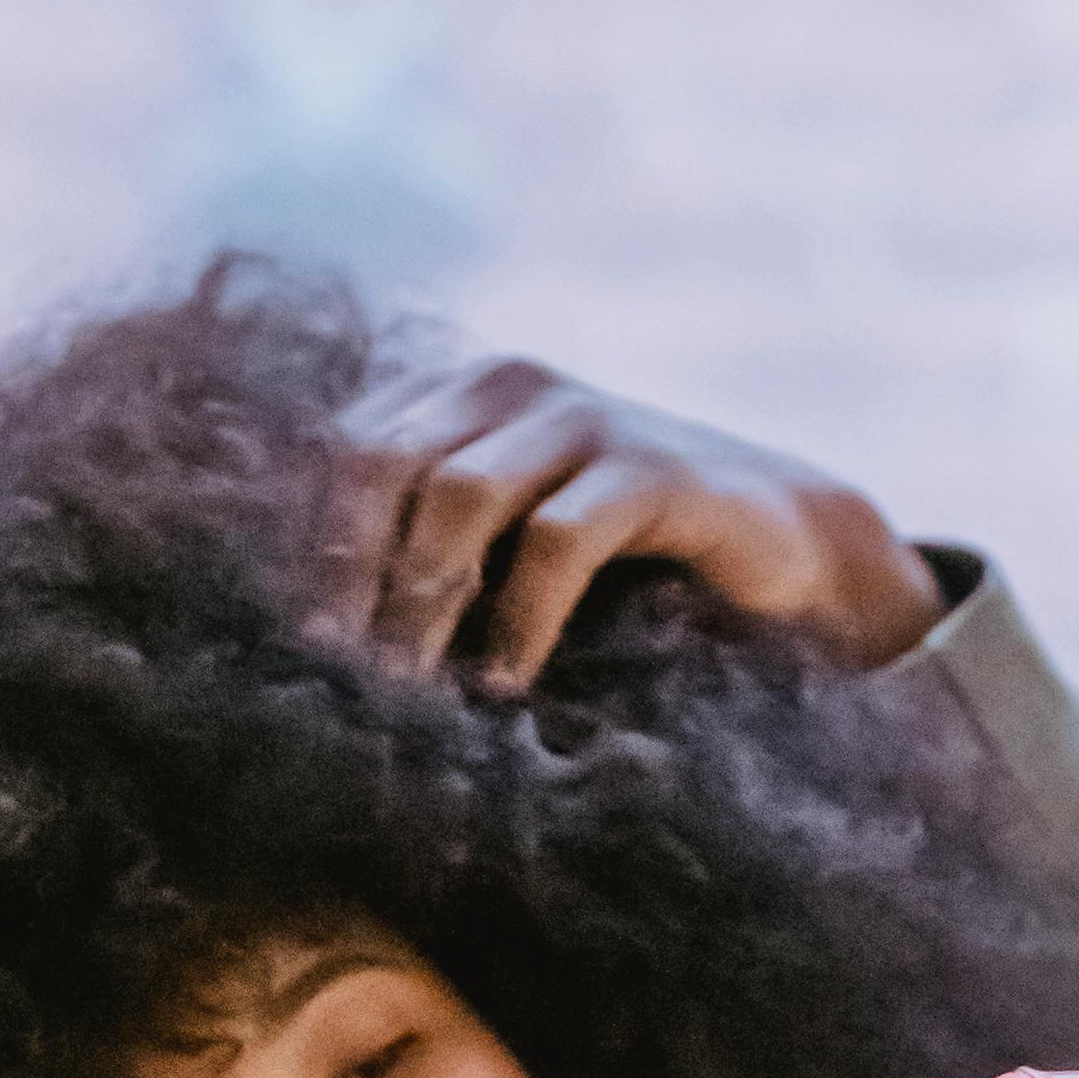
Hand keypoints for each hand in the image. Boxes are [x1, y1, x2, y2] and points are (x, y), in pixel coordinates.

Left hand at [324, 356, 947, 692]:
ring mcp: (584, 416)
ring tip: (410, 694)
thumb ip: (425, 565)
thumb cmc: (624, 570)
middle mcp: (509, 384)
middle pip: (382, 464)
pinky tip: (505, 686)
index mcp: (455, 395)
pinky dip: (518, 619)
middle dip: (352, 578)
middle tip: (341, 681)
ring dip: (421, 601)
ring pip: (457, 492)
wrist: (784, 556)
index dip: (310, 551)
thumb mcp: (505, 556)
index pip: (344, 455)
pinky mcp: (653, 468)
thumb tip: (316, 652)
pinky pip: (558, 538)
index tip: (294, 654)